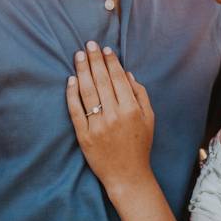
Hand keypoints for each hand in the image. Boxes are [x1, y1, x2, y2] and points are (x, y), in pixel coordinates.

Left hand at [66, 42, 154, 192]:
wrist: (128, 175)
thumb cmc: (140, 146)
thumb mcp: (149, 119)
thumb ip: (140, 95)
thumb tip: (127, 74)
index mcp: (131, 109)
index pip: (118, 79)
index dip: (111, 62)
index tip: (105, 49)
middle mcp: (114, 115)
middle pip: (101, 81)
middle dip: (94, 60)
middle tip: (89, 44)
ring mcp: (98, 125)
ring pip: (87, 91)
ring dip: (82, 70)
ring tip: (79, 55)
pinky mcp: (84, 135)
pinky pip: (76, 110)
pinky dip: (72, 94)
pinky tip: (71, 79)